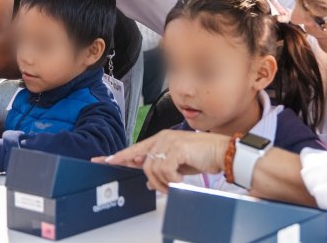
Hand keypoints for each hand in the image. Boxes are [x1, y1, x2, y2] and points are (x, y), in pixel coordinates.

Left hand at [94, 130, 229, 192]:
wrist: (221, 152)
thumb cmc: (202, 156)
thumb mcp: (178, 165)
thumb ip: (162, 169)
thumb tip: (148, 181)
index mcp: (160, 140)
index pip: (135, 149)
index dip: (119, 156)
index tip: (104, 161)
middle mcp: (162, 138)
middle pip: (142, 162)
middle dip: (151, 180)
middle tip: (163, 188)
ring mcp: (168, 141)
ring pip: (152, 168)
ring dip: (163, 182)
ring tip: (175, 185)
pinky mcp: (176, 148)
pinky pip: (165, 170)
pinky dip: (172, 180)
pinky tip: (181, 181)